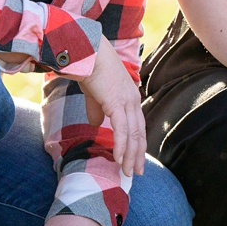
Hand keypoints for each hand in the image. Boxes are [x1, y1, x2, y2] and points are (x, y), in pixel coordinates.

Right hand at [81, 50, 146, 176]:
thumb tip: (97, 125)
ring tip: (128, 172)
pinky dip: (122, 146)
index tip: (135, 159)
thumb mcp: (95, 93)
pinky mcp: (117, 103)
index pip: (137, 126)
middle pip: (139, 133)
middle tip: (137, 172)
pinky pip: (122, 130)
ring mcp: (127, 102)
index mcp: (130, 98)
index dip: (137, 144)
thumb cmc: (90, 69)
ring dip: (130, 155)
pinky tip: (119, 158)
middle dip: (138, 155)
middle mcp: (132, 101)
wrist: (87, 53)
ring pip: (133, 135)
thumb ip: (97, 110)